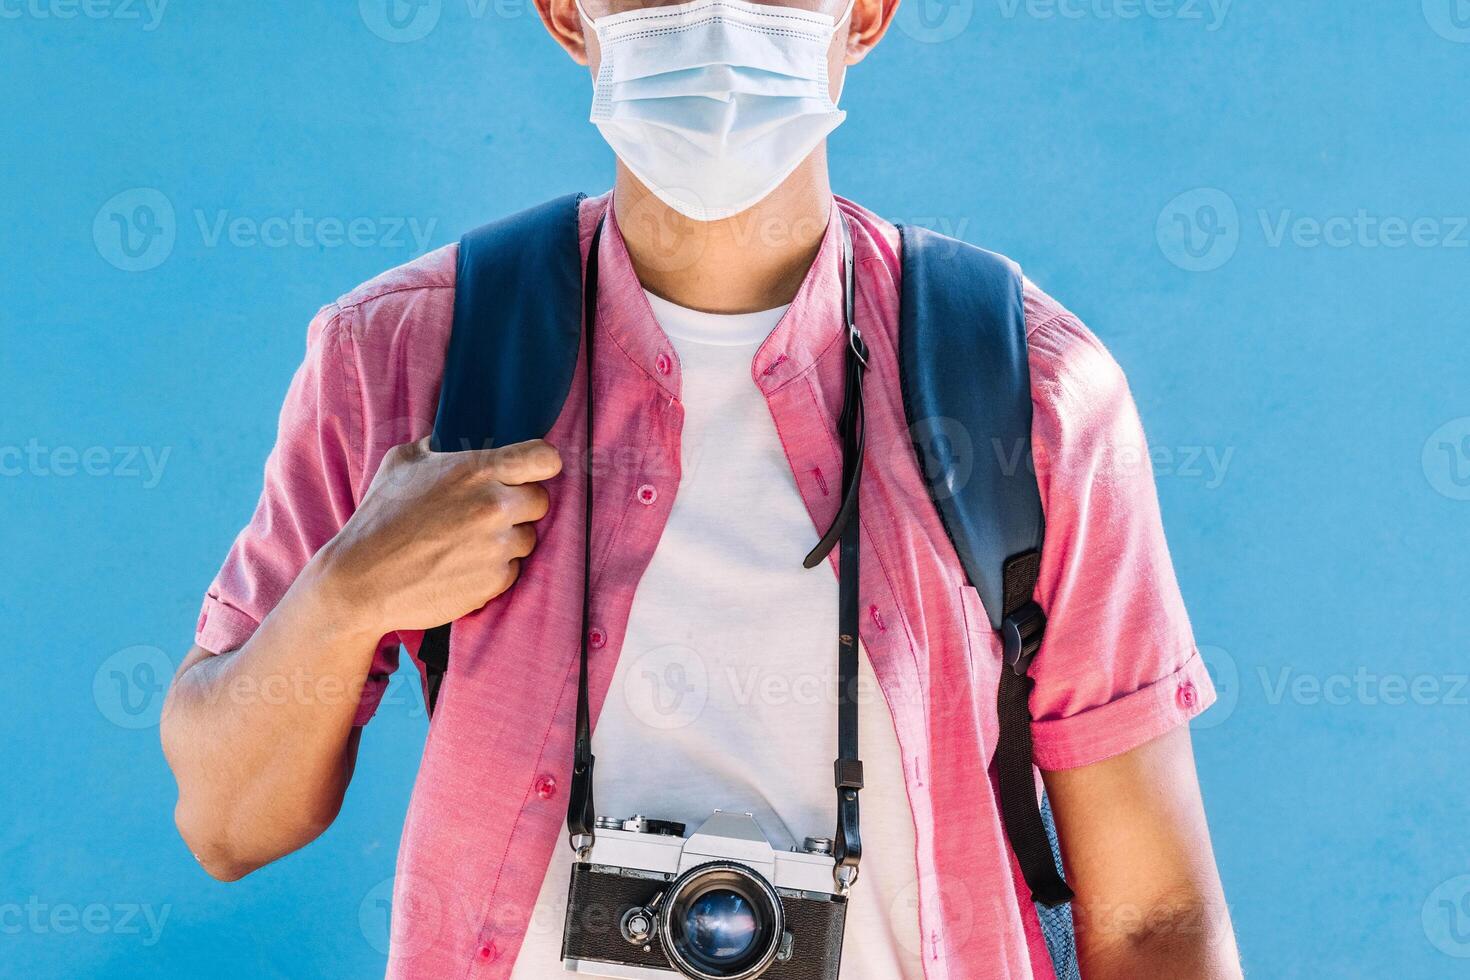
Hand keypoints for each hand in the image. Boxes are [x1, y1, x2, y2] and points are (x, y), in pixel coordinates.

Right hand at [314, 437, 562, 635]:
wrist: (362, 580)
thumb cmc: (379, 518)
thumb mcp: (401, 464)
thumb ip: (437, 446)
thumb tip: (451, 438)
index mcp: (477, 470)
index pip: (544, 458)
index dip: (541, 464)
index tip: (532, 470)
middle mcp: (494, 506)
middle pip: (541, 500)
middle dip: (520, 505)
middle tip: (488, 513)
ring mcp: (497, 546)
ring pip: (528, 538)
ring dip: (507, 539)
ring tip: (468, 542)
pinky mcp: (495, 581)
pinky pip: (512, 570)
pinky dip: (494, 570)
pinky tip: (462, 566)